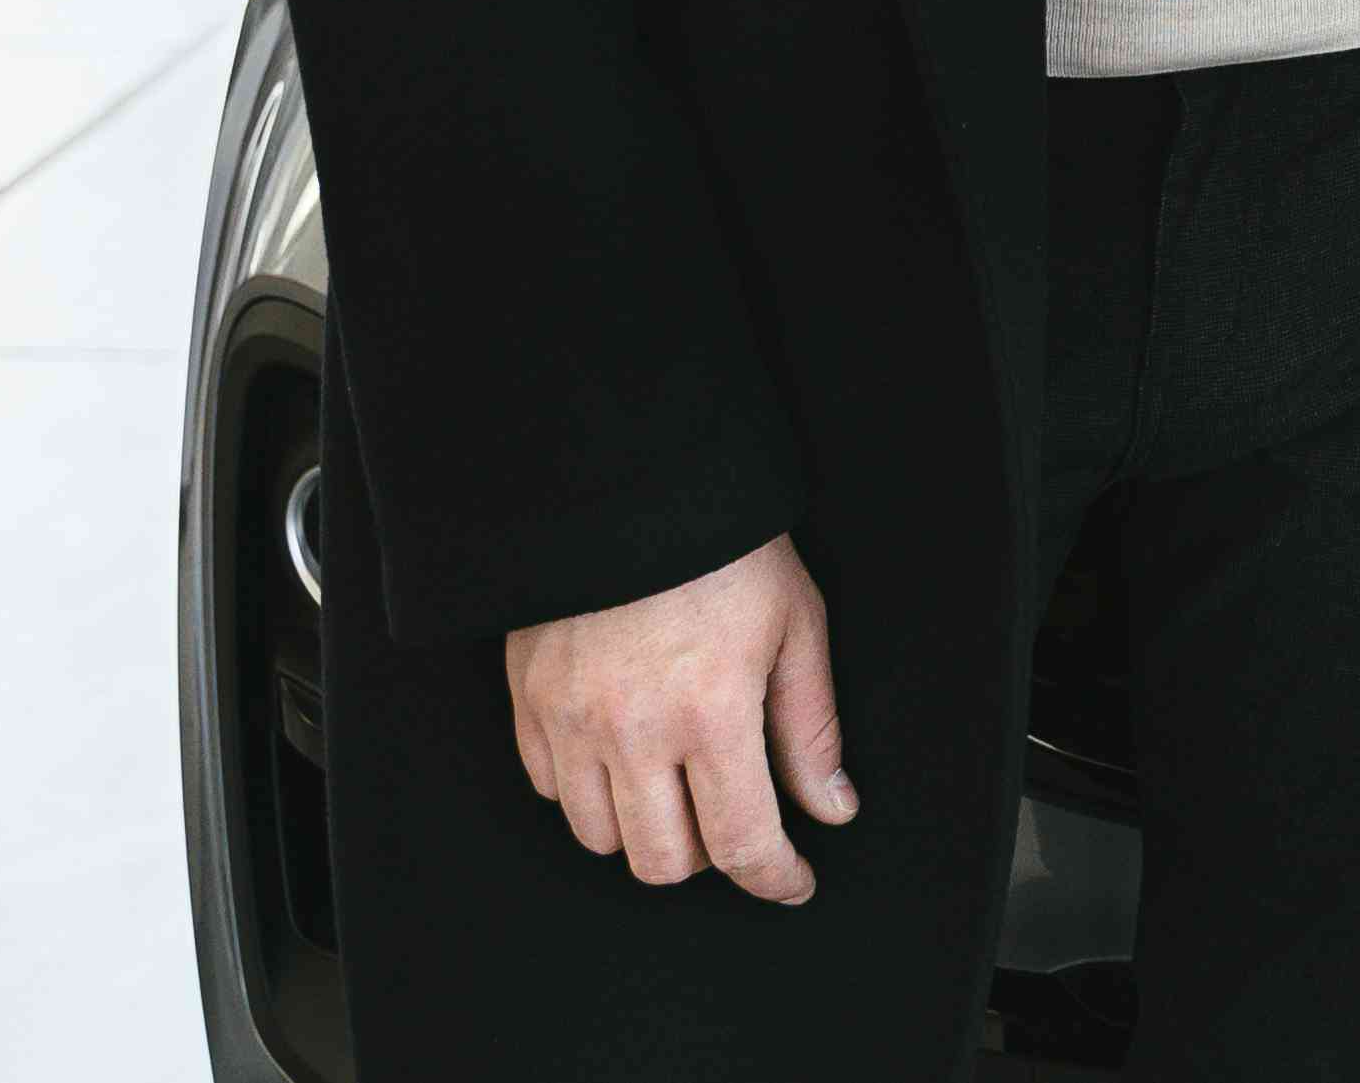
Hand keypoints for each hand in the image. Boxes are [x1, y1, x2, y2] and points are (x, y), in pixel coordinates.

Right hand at [503, 532, 853, 902]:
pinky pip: (550, 789)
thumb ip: (810, 729)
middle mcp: (632, 729)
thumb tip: (831, 809)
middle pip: (662, 863)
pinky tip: (622, 749)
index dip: (775, 878)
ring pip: (600, 838)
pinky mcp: (528, 700)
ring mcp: (570, 719)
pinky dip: (588, 789)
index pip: (741, 844)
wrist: (632, 479)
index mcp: (711, 711)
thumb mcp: (796, 624)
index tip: (794, 881)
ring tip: (676, 779)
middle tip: (735, 814)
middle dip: (710, 856)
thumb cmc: (726, 545)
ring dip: (645, 828)